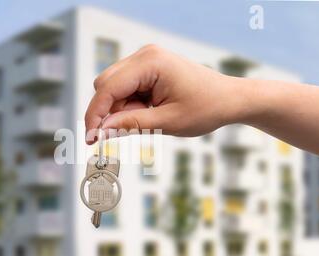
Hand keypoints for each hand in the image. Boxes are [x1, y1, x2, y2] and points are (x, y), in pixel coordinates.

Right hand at [85, 44, 245, 143]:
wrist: (228, 99)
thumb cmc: (206, 108)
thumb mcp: (168, 122)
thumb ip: (131, 124)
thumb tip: (101, 131)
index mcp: (150, 62)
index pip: (108, 87)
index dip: (95, 114)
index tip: (90, 138)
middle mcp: (144, 55)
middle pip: (106, 85)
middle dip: (109, 112)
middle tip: (125, 132)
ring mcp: (145, 60)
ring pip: (113, 88)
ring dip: (121, 109)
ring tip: (148, 119)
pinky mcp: (147, 69)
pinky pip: (125, 89)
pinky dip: (129, 105)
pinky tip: (148, 112)